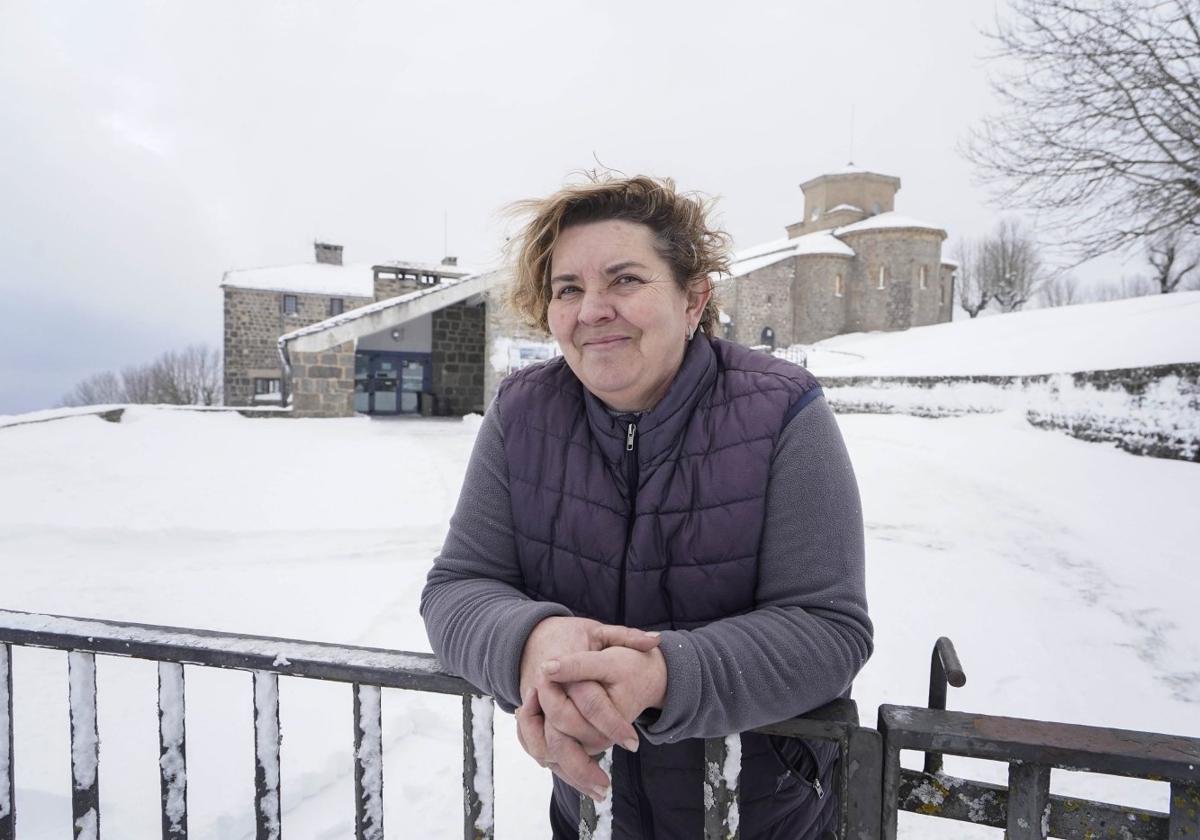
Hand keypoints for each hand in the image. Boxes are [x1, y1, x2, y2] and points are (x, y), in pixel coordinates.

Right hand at [515, 618, 660, 797]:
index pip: (590, 701)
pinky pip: (539, 749)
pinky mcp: (529, 720)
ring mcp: (532, 707)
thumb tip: (656, 640)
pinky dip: (559, 768)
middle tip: (611, 783)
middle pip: (563, 732)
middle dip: (586, 761)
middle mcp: (544, 690)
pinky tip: (582, 783)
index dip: (613, 724)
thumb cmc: (571, 635)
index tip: (634, 743)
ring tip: (600, 791)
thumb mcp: (599, 631)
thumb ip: (627, 636)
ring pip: (548, 748)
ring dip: (572, 772)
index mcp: (564, 667)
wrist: (533, 638)